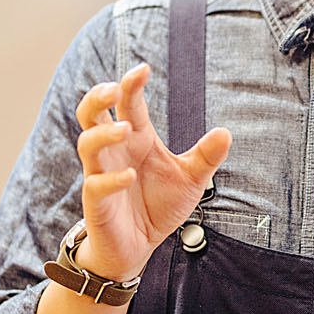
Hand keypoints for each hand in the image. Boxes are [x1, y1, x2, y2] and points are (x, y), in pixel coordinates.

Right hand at [74, 63, 230, 279]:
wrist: (140, 245)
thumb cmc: (160, 204)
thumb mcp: (191, 179)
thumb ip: (206, 156)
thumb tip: (226, 132)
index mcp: (137, 138)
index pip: (128, 104)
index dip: (131, 84)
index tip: (143, 69)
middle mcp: (115, 151)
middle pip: (91, 114)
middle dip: (97, 97)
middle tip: (113, 89)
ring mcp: (101, 174)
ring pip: (87, 144)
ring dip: (104, 134)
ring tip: (126, 129)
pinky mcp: (97, 202)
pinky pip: (96, 184)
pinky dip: (111, 179)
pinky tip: (130, 177)